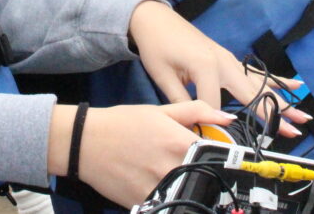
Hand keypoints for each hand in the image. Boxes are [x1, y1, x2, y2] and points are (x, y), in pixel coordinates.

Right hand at [48, 101, 233, 206]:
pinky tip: (158, 183)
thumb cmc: (123, 123)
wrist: (85, 142)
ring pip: (189, 191)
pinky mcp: (146, 201)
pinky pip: (168, 202)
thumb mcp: (160, 111)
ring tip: (173, 173)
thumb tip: (227, 118)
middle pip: (207, 176)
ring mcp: (160, 187)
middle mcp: (174, 166)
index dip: (225, 158)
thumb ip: (197, 112)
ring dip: (188, 184)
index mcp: (181, 142)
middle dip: (206, 172)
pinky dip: (169, 194)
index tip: (224, 159)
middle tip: (195, 165)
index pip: (220, 156)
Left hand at [127, 1, 309, 131]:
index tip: (212, 140)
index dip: (213, 124)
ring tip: (302, 117)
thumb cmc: (156, 46)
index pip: (215, 106)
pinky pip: (256, 73)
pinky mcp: (229, 59)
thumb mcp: (162, 76)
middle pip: (252, 94)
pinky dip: (276, 80)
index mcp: (206, 66)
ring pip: (260, 84)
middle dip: (273, 115)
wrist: (155, 19)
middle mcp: (224, 62)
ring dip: (281, 101)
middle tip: (294, 132)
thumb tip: (193, 126)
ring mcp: (229, 59)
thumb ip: (181, 102)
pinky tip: (297, 84)